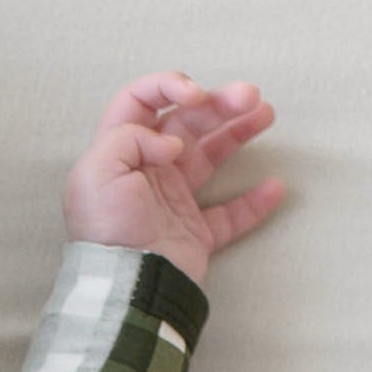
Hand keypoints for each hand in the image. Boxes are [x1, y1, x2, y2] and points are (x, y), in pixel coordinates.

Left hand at [62, 75, 281, 283]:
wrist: (127, 285)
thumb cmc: (107, 229)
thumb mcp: (98, 171)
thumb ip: (128, 137)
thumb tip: (170, 141)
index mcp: (119, 153)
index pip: (140, 103)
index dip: (167, 87)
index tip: (194, 96)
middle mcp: (146, 171)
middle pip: (185, 123)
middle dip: (218, 103)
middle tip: (250, 96)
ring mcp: (172, 202)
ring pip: (210, 156)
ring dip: (238, 131)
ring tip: (266, 113)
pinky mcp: (194, 234)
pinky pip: (230, 215)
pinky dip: (254, 202)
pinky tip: (274, 187)